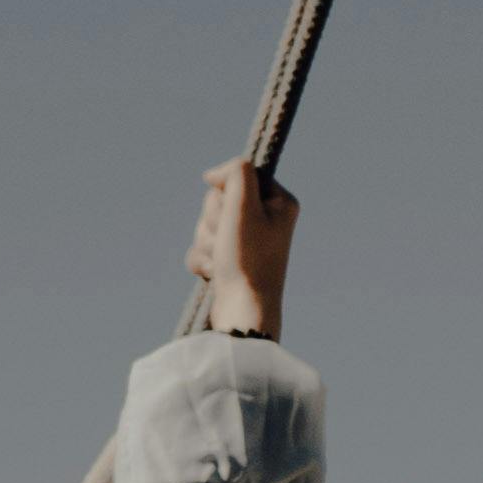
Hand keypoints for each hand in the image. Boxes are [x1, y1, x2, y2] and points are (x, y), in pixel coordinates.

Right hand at [187, 157, 296, 339]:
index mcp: (280, 202)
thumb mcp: (243, 205)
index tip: (233, 212)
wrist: (243, 310)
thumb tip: (213, 175)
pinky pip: (202, 247)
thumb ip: (235, 173)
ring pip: (207, 223)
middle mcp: (267, 219)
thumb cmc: (248, 258)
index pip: (239, 176)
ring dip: (207, 241)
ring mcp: (247, 242)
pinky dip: (203, 259)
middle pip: (220, 199)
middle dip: (214, 220)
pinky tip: (215, 273)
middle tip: (227, 240)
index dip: (227, 192)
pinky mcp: (230, 260)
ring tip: (222, 261)